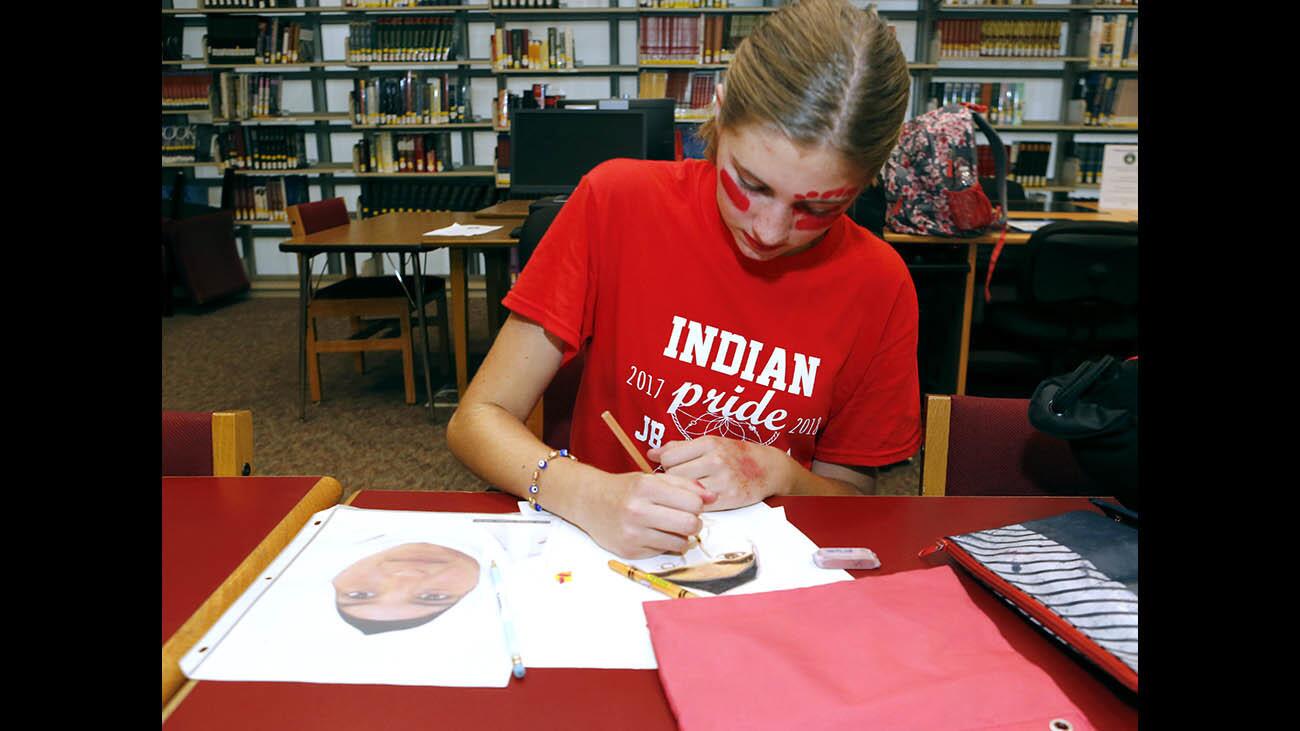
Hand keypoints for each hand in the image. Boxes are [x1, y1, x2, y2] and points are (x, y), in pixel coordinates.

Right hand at [579, 472, 716, 558]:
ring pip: (680, 543)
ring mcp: (633, 533)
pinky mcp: (630, 551)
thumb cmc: (625, 489)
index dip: (698, 505)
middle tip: (685, 518)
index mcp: (646, 487)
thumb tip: (714, 497)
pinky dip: (664, 544)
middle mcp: (638, 511)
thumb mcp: (652, 479)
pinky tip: (653, 534)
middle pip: (690, 524)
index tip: (690, 504)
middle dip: (694, 523)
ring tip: (669, 527)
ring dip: (681, 536)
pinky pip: (663, 551)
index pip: (694, 503)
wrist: (590, 502)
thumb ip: (685, 485)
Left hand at [647, 436, 793, 510]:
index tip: (673, 467)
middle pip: (674, 475)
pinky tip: (700, 499)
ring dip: (683, 493)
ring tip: (689, 490)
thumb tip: (651, 453)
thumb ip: (679, 447)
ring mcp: (722, 480)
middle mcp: (715, 460)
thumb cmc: (735, 454)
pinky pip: (699, 504)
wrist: (768, 469)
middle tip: (681, 481)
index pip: (668, 457)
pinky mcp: (729, 498)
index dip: (667, 464)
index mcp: (708, 443)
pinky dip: (695, 504)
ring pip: (684, 491)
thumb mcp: (710, 443)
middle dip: (673, 480)